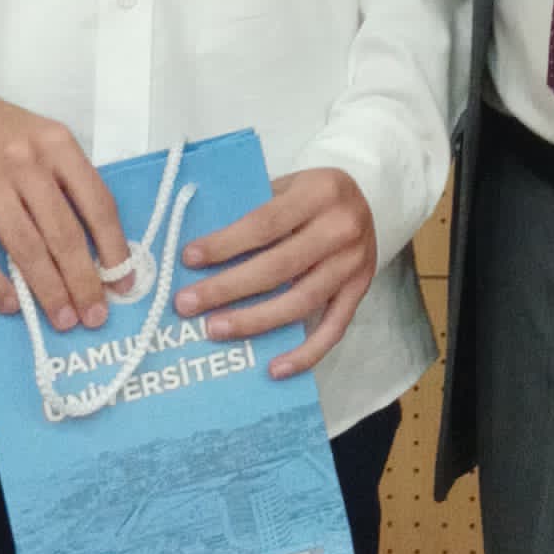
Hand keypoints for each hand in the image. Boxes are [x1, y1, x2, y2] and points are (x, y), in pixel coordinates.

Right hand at [0, 98, 125, 331]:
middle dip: (84, 283)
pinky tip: (12, 305)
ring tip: (63, 319)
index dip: (115, 249)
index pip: (97, 203)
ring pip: (26, 249)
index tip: (124, 281)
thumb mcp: (39, 138)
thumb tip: (94, 245)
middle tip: (94, 315)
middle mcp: (23, 162)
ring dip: (49, 291)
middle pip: (64, 234)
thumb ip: (64, 180)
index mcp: (55, 144)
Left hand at [175, 168, 377, 381]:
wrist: (366, 201)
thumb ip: (254, 211)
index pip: (265, 224)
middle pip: (279, 267)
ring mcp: (354, 264)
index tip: (188, 259)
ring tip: (215, 329)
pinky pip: (333, 329)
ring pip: (301, 301)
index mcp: (321, 191)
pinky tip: (274, 369)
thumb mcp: (288, 184)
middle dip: (228, 288)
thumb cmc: (311, 195)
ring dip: (255, 321)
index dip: (225, 244)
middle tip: (187, 305)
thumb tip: (200, 253)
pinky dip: (305, 354)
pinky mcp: (360, 291)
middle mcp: (342, 228)